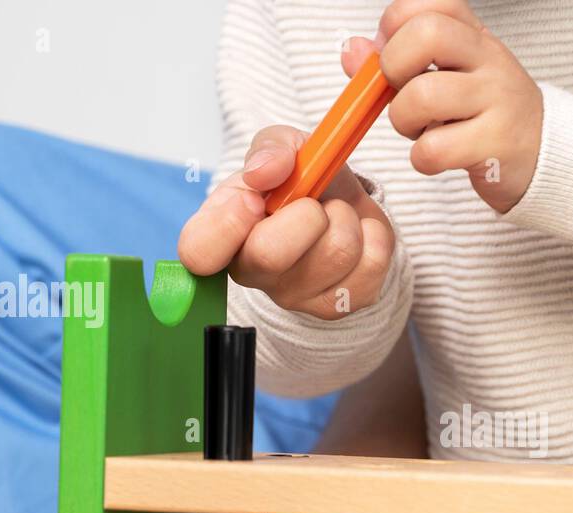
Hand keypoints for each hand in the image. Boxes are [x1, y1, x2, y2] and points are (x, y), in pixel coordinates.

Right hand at [178, 126, 395, 318]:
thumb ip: (271, 147)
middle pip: (269, 255)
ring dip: (346, 216)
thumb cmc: (301, 181)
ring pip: (336, 252)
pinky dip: (374, 232)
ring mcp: (296, 297)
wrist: (344, 206)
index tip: (254, 198)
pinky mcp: (340, 305)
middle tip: (312, 202)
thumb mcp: (281, 148)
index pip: (198, 252)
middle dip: (305, 212)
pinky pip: (372, 261)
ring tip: (335, 214)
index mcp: (222, 236)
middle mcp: (253, 275)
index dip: (227, 223)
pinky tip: (357, 232)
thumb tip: (265, 171)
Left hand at [345, 0, 542, 212]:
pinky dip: (422, 159)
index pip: (429, 2)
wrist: (546, 155)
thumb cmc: (487, 113)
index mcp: (475, 36)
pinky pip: (435, 149)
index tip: (393, 56)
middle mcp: (489, 60)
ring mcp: (497, 101)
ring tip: (419, 130)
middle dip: (393, 67)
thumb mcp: (449, 74)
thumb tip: (351, 50)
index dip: (394, 24)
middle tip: (400, 92)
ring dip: (403, 121)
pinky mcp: (497, 145)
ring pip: (423, 96)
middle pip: (426, 34)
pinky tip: (436, 156)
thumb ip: (397, 59)